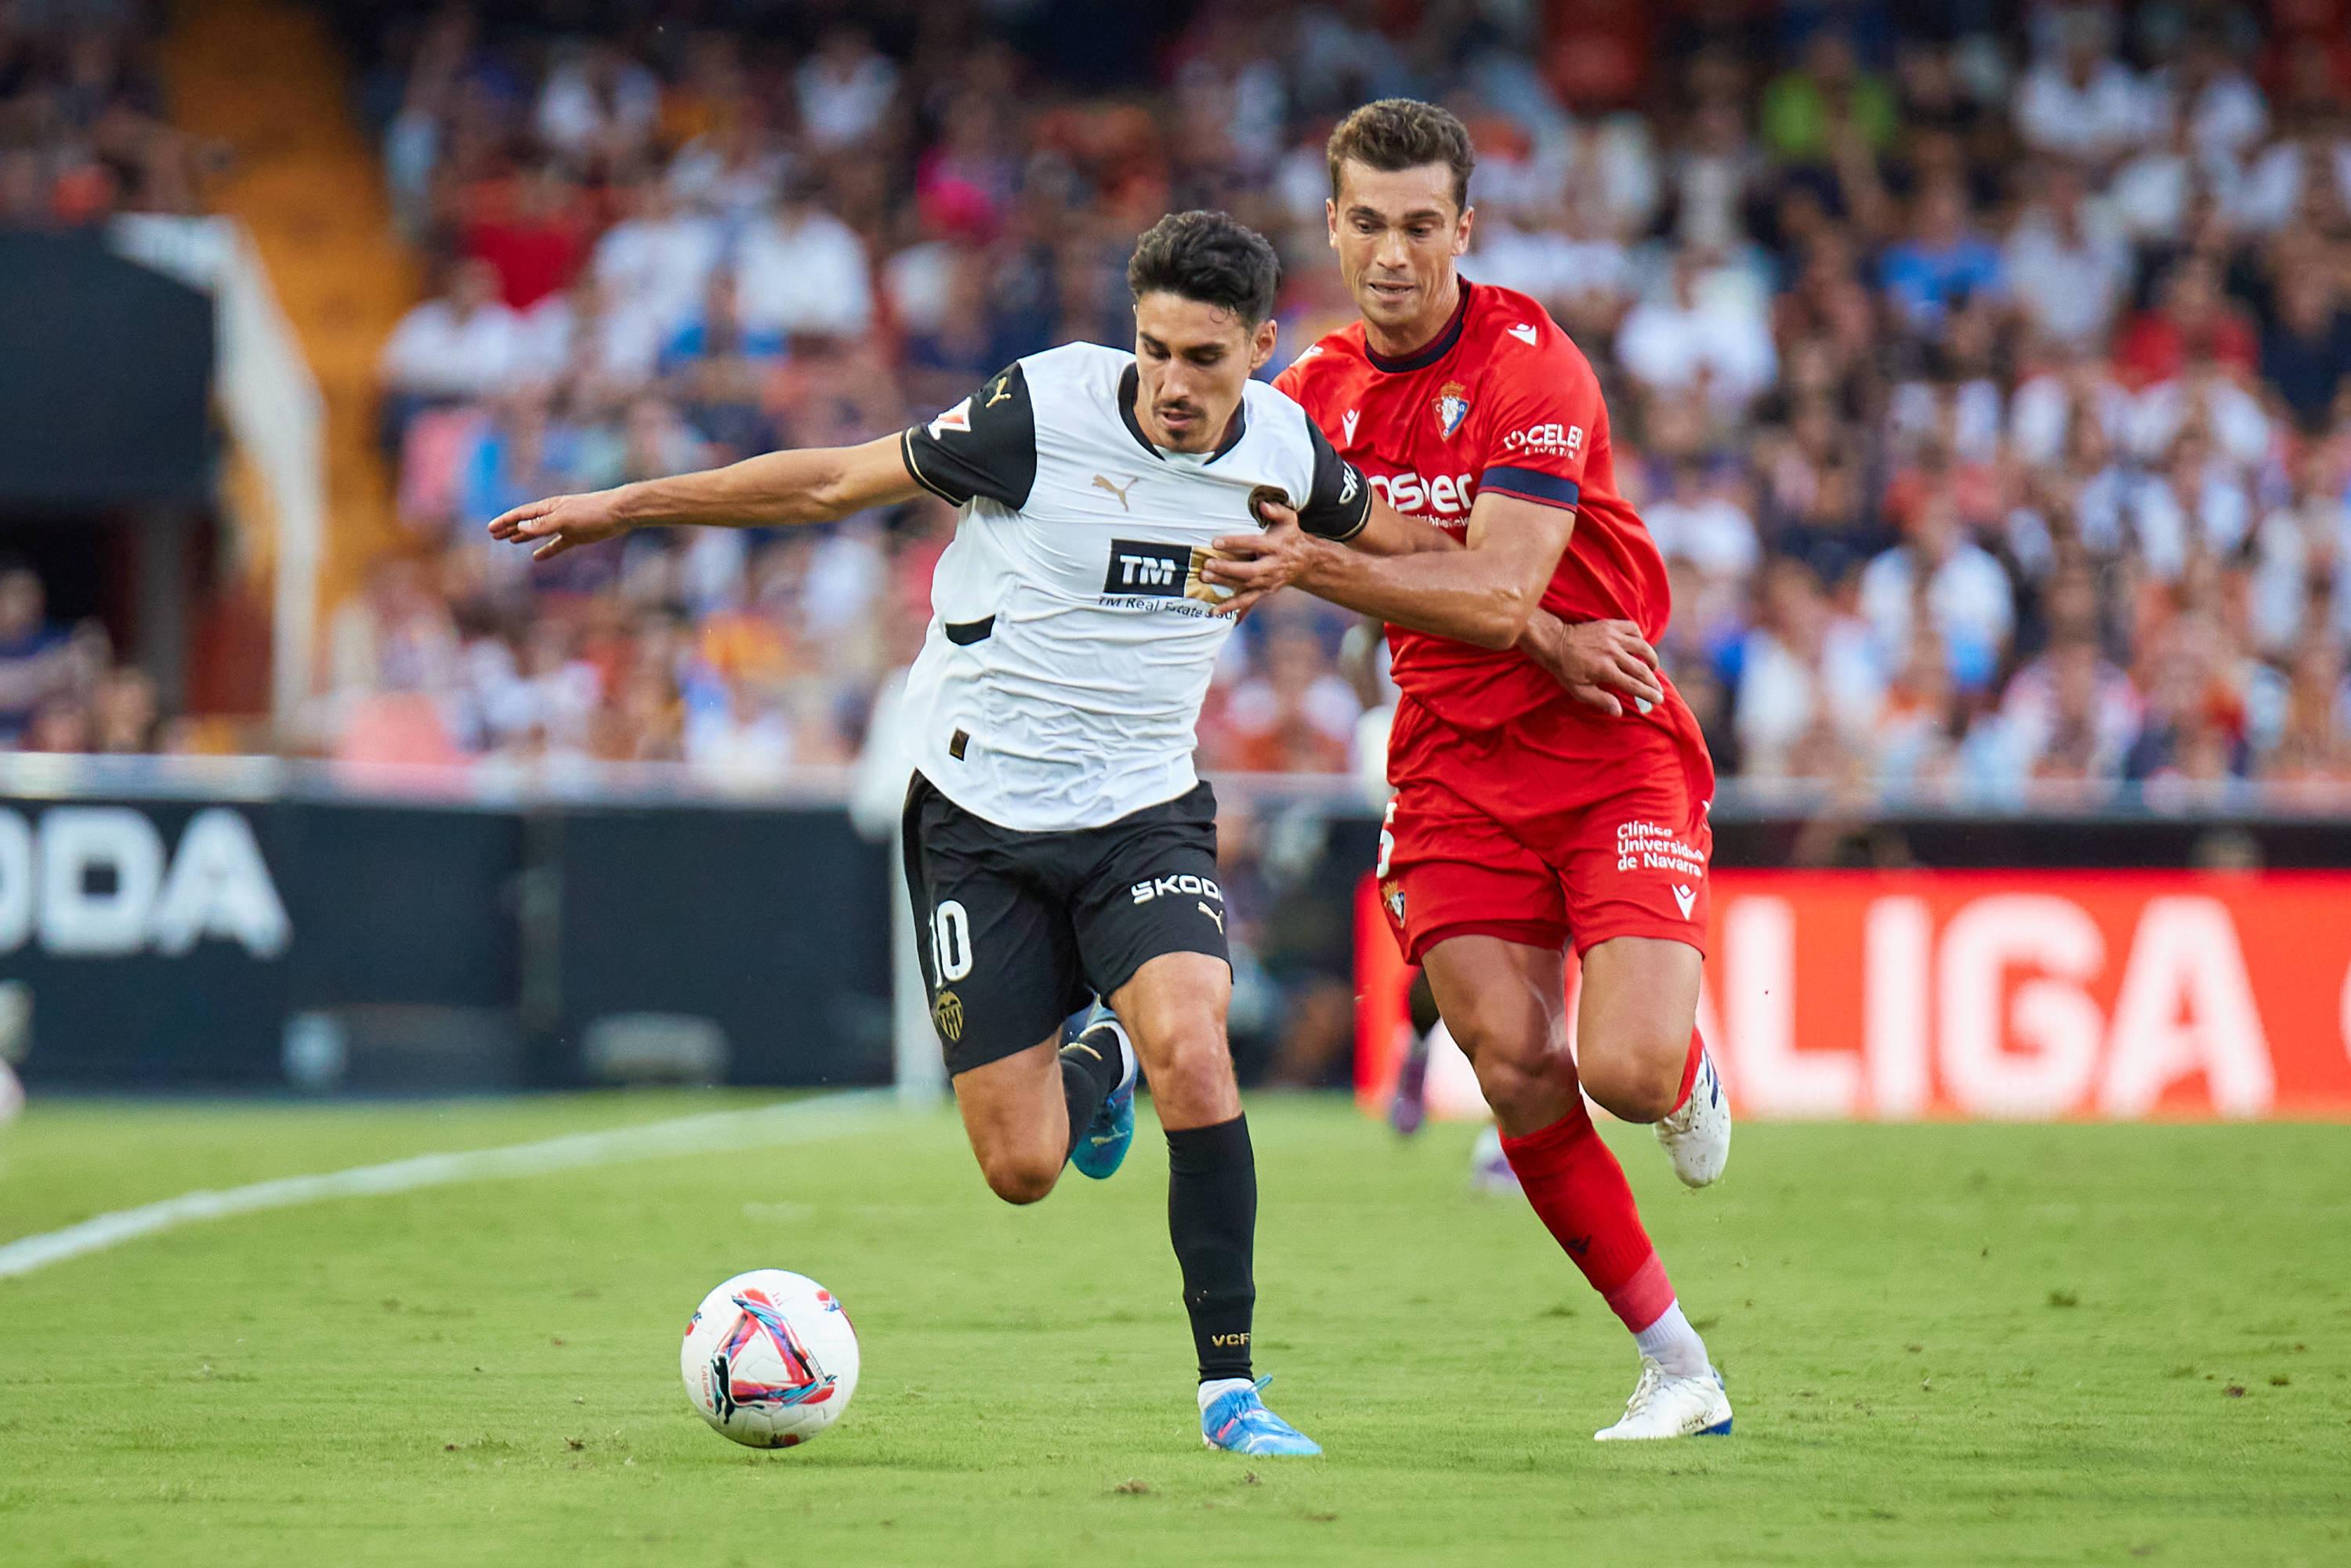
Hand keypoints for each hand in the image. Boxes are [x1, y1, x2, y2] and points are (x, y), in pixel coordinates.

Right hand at [487, 488, 631, 560]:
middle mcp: (554, 515)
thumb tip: (520, 526)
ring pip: (539, 532)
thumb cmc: (592, 512)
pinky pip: (557, 544)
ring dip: (524, 536)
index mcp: (548, 508)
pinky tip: (537, 557)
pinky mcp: (577, 536)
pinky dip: (547, 550)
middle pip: (527, 522)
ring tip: (509, 541)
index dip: (505, 521)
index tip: (490, 528)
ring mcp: (565, 525)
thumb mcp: (564, 519)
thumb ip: (542, 524)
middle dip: (510, 528)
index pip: (521, 514)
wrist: (620, 512)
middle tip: (494, 535)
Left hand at [1201, 500, 1327, 617]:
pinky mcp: (1264, 592)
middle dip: (1227, 569)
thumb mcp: (1289, 519)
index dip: (1235, 543)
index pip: (1254, 544)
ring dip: (1224, 583)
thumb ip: (1276, 511)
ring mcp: (1267, 582)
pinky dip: (1229, 608)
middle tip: (1208, 564)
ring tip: (1205, 578)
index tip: (1216, 541)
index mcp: (1275, 547)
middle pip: (1248, 571)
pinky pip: (1246, 602)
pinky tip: (1213, 611)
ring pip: (1244, 586)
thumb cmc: (1291, 537)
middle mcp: (1272, 566)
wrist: (1306, 562)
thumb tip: (1262, 505)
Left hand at [1520, 616, 1664, 716]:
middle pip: (1642, 669)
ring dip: (1651, 658)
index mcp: (1605, 670)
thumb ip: (1600, 700)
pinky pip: (1633, 628)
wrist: (1554, 642)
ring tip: (1653, 667)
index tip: (1658, 700)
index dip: (1648, 694)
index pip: (1634, 685)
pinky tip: (1639, 645)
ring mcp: (1613, 636)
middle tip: (1658, 689)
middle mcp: (1613, 652)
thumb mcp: (1579, 690)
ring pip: (1642, 646)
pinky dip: (1639, 637)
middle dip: (1653, 681)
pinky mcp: (1610, 624)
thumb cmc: (1566, 669)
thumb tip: (1619, 711)